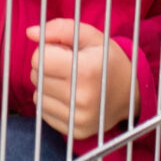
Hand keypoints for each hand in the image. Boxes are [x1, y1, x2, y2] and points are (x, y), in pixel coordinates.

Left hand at [26, 21, 135, 138]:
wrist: (130, 94)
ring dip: (47, 86)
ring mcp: (79, 118)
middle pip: (36, 77)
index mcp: (86, 70)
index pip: (39, 59)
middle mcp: (82, 98)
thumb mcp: (90, 36)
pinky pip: (43, 113)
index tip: (64, 53)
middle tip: (68, 67)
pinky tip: (69, 97)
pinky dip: (51, 102)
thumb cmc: (107, 60)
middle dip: (46, 68)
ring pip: (37, 96)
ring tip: (69, 82)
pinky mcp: (76, 132)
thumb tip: (30, 33)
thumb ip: (60, 29)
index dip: (47, 51)